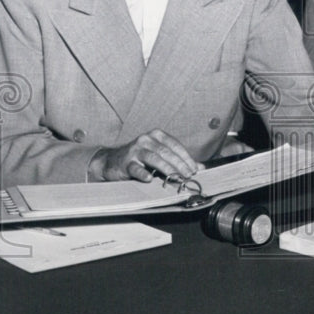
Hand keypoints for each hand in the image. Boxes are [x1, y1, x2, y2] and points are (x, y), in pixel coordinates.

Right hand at [88, 129, 202, 181]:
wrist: (113, 162)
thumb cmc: (141, 159)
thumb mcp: (160, 156)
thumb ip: (179, 161)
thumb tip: (200, 168)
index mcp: (157, 135)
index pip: (175, 145)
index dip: (187, 158)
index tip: (195, 169)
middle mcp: (146, 140)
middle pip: (166, 152)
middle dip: (180, 164)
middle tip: (188, 175)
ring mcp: (135, 150)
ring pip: (154, 158)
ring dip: (167, 169)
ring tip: (176, 178)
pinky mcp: (125, 162)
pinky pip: (136, 168)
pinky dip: (143, 173)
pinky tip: (149, 179)